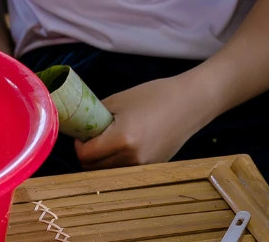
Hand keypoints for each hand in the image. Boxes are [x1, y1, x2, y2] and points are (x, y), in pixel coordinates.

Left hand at [74, 75, 214, 169]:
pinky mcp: (151, 168)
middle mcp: (132, 159)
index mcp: (122, 139)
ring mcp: (143, 167)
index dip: (79, 144)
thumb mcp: (119, 100)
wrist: (189, 103)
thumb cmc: (155, 95)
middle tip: (93, 136)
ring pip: (107, 172)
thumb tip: (79, 128)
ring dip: (102, 159)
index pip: (85, 155)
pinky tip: (126, 143)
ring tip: (110, 138)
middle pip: (93, 168)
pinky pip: (124, 170)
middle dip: (88, 153)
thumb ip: (96, 116)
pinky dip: (118, 161)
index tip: (82, 133)